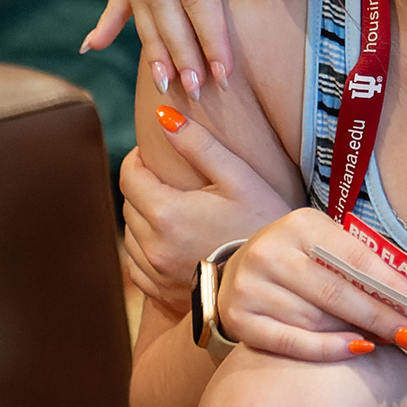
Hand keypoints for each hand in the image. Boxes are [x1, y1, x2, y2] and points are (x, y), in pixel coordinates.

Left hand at [120, 109, 297, 308]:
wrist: (276, 276)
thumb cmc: (263, 223)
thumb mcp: (239, 178)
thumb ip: (200, 145)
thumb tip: (163, 115)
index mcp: (167, 213)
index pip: (129, 177)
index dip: (137, 160)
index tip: (152, 153)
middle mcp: (153, 245)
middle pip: (129, 204)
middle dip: (143, 188)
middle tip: (169, 181)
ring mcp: (155, 272)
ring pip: (131, 234)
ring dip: (144, 218)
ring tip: (174, 211)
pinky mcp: (160, 290)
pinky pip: (137, 264)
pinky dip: (147, 248)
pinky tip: (173, 241)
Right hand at [217, 209, 406, 362]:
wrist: (239, 272)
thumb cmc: (300, 258)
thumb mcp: (327, 243)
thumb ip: (364, 260)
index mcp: (300, 224)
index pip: (356, 258)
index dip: (393, 285)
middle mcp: (270, 252)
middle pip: (337, 292)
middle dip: (382, 317)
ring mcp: (250, 287)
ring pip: (317, 319)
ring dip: (359, 333)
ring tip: (390, 341)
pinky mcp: (239, 320)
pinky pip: (292, 342)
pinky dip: (327, 349)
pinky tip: (357, 349)